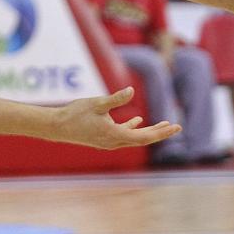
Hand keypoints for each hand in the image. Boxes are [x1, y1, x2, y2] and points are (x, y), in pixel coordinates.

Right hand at [51, 86, 180, 149]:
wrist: (57, 127)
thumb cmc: (75, 114)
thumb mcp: (96, 103)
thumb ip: (115, 98)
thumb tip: (131, 91)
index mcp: (115, 135)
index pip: (145, 137)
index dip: (162, 132)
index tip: (176, 127)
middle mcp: (114, 142)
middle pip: (143, 139)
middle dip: (160, 132)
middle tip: (177, 126)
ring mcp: (109, 142)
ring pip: (134, 138)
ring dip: (149, 131)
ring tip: (164, 124)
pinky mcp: (103, 138)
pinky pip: (123, 135)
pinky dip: (133, 128)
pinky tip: (138, 121)